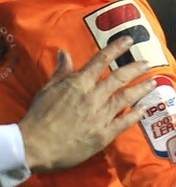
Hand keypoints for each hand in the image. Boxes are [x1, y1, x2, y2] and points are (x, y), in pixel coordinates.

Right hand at [19, 36, 154, 172]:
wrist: (35, 145)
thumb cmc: (38, 117)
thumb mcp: (47, 90)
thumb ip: (60, 72)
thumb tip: (64, 53)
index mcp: (77, 84)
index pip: (100, 60)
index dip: (116, 48)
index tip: (128, 40)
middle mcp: (92, 97)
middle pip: (119, 78)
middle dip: (135, 68)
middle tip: (146, 63)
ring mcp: (100, 116)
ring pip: (126, 98)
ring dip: (141, 88)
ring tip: (152, 82)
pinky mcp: (104, 134)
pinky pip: (125, 121)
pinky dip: (136, 114)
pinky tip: (144, 108)